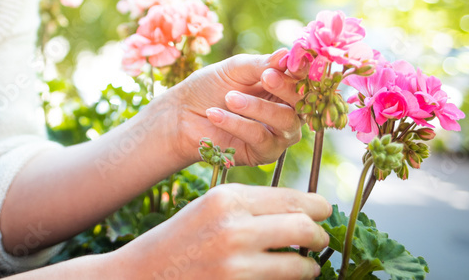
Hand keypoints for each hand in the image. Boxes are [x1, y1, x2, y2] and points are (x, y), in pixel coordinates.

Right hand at [112, 184, 330, 278]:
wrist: (143, 274)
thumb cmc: (183, 239)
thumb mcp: (212, 208)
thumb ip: (252, 206)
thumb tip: (303, 209)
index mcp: (229, 198)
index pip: (294, 199)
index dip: (318, 207)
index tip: (324, 213)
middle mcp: (235, 227)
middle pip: (305, 227)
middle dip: (320, 237)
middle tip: (321, 241)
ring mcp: (236, 263)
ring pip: (300, 264)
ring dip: (309, 267)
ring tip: (307, 266)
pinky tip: (285, 279)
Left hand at [159, 49, 303, 167]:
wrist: (183, 114)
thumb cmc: (210, 87)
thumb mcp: (235, 69)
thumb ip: (262, 64)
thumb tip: (288, 54)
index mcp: (284, 85)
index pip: (303, 77)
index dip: (302, 69)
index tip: (291, 61)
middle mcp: (288, 109)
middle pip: (302, 100)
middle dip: (285, 87)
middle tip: (265, 77)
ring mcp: (279, 133)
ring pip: (285, 120)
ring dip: (257, 107)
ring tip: (229, 97)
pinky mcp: (265, 153)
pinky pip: (261, 139)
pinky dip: (238, 124)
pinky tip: (216, 114)